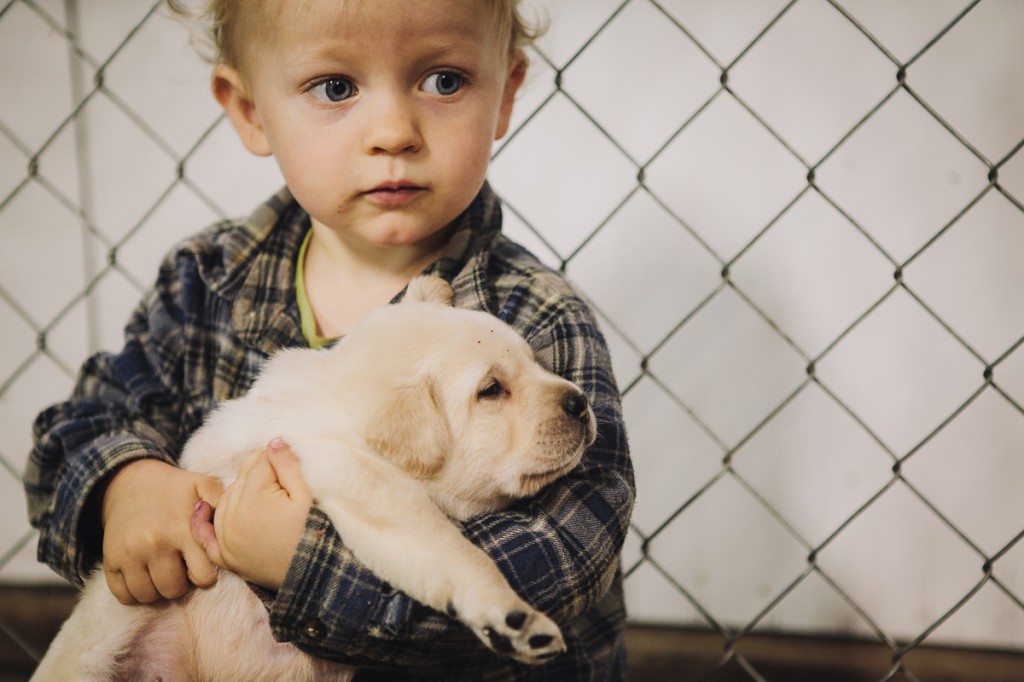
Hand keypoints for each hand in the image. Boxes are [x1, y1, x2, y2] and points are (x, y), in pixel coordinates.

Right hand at [101, 458, 222, 604]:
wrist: (128, 482)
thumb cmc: (175, 488)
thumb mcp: (203, 485)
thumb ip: (223, 504)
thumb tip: (240, 522)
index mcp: (181, 530)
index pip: (203, 577)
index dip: (205, 574)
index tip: (200, 562)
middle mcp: (154, 544)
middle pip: (174, 590)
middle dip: (182, 583)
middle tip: (181, 566)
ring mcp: (129, 555)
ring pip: (149, 596)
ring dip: (159, 589)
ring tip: (164, 570)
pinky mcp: (110, 561)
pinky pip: (123, 596)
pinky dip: (135, 593)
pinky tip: (145, 575)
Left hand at [191, 439, 311, 590]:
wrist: (315, 578)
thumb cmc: (315, 534)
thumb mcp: (307, 495)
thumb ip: (288, 465)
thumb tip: (272, 441)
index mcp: (252, 497)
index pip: (259, 462)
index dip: (278, 461)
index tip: (291, 469)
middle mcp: (232, 517)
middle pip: (241, 479)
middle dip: (261, 477)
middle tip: (283, 488)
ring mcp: (226, 539)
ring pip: (226, 500)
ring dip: (241, 495)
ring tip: (265, 500)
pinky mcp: (227, 558)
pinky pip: (207, 535)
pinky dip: (205, 523)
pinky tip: (203, 510)